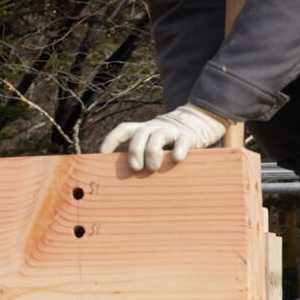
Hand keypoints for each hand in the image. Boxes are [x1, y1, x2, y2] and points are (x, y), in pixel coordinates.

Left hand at [99, 104, 229, 171]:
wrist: (196, 123)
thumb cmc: (167, 142)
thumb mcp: (151, 142)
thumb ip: (140, 153)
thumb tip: (121, 177)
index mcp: (142, 129)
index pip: (124, 129)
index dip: (111, 139)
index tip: (102, 154)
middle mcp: (154, 127)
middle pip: (138, 135)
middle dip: (134, 152)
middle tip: (136, 168)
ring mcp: (171, 131)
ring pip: (156, 138)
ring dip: (152, 154)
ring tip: (153, 168)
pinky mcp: (188, 137)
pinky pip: (182, 142)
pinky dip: (178, 151)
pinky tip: (176, 159)